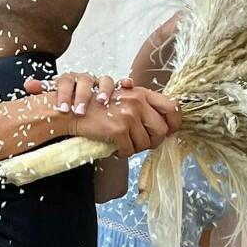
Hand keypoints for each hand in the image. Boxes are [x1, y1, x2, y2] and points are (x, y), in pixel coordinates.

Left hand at [25, 73, 134, 115]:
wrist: (81, 100)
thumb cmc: (67, 100)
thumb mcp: (54, 97)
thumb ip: (42, 89)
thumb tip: (28, 84)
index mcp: (68, 80)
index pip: (63, 81)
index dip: (63, 95)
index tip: (63, 110)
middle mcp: (85, 78)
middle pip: (83, 81)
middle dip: (81, 96)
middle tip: (79, 112)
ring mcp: (101, 82)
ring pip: (103, 80)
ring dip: (103, 90)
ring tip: (102, 102)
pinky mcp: (116, 88)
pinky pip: (122, 82)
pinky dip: (125, 82)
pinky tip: (128, 86)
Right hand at [66, 87, 180, 156]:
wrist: (73, 111)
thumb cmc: (97, 107)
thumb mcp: (123, 98)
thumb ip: (143, 106)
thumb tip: (163, 126)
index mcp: (141, 93)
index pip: (171, 107)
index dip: (173, 123)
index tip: (167, 131)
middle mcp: (137, 103)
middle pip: (161, 130)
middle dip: (153, 141)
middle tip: (142, 143)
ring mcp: (128, 117)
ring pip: (144, 144)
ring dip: (135, 148)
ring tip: (124, 144)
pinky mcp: (118, 130)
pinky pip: (129, 150)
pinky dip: (122, 153)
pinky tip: (114, 147)